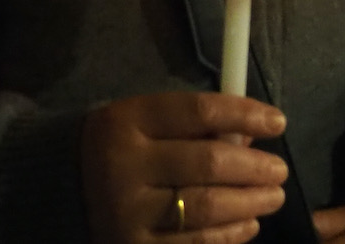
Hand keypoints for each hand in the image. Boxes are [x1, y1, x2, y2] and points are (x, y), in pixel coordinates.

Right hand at [83, 92, 289, 243]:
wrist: (63, 190)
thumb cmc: (122, 148)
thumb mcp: (147, 122)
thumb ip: (194, 126)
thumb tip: (251, 139)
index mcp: (127, 121)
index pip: (199, 112)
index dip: (245, 115)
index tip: (278, 123)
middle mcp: (123, 166)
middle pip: (207, 163)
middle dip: (255, 168)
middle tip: (280, 171)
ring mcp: (127, 213)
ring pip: (205, 208)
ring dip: (250, 203)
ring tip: (273, 196)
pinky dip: (229, 235)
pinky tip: (249, 225)